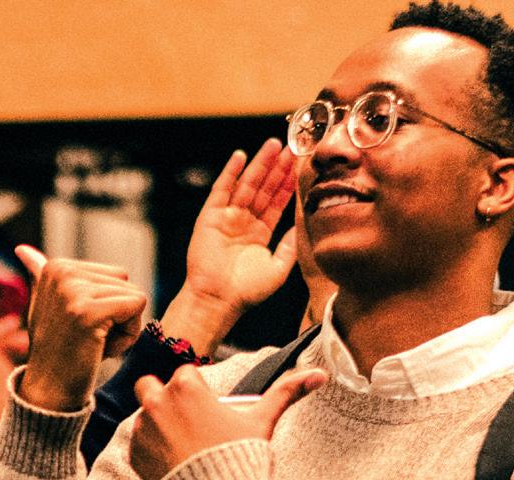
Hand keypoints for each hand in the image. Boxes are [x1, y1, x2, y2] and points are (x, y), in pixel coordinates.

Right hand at [10, 244, 147, 411]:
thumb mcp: (46, 307)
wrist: (48, 392)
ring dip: (123, 328)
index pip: (116, 274)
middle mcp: (62, 271)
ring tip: (92, 344)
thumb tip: (22, 249)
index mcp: (56, 266)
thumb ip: (40, 275)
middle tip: (88, 338)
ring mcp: (73, 291)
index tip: (81, 325)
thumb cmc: (55, 351)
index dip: (108, 305)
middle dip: (118, 315)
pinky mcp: (88, 310)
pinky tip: (100, 349)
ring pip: (134, 296)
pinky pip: (137, 308)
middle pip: (127, 282)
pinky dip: (128, 335)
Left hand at [126, 366, 324, 479]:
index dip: (197, 390)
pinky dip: (151, 451)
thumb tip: (320, 375)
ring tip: (185, 448)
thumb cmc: (242, 456)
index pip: (185, 373)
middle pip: (151, 386)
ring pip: (143, 417)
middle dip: (165, 397)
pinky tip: (174, 464)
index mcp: (185, 386)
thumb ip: (286, 392)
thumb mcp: (262, 421)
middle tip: (187, 420)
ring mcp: (142, 430)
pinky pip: (137, 445)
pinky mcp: (134, 456)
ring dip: (158, 425)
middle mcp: (157, 403)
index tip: (207, 408)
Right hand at [166, 140, 302, 348]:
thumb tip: (302, 221)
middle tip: (292, 146)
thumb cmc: (247, 291)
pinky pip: (221, 190)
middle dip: (277, 167)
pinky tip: (240, 156)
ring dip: (259, 164)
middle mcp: (244, 222)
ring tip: (273, 145)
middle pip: (264, 188)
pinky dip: (229, 173)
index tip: (301, 164)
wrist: (218, 301)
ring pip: (246, 184)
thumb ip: (290, 243)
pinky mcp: (210, 217)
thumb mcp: (279, 267)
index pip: (278, 201)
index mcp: (260, 232)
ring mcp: (226, 217)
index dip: (289, 182)